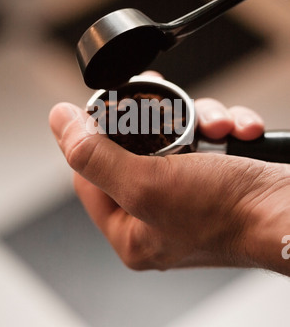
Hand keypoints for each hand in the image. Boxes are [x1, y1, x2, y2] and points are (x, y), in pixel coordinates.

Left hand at [49, 93, 289, 275]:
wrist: (289, 212)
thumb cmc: (227, 211)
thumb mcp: (147, 183)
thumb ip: (94, 155)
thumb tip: (59, 124)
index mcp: (131, 233)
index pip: (88, 179)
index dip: (91, 140)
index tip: (102, 110)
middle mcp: (156, 218)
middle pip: (131, 153)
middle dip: (151, 121)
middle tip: (157, 94)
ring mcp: (186, 199)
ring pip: (170, 140)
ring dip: (194, 120)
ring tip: (216, 125)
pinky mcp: (213, 179)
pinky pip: (203, 143)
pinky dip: (220, 128)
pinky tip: (237, 131)